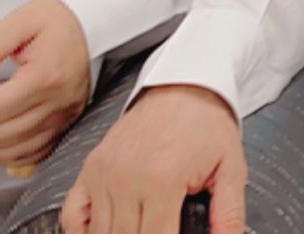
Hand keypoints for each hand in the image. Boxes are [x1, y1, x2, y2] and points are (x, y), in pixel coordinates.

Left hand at [0, 0, 91, 170]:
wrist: (95, 24)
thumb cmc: (54, 20)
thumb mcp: (15, 23)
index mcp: (44, 76)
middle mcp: (58, 102)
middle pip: (5, 136)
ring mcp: (66, 115)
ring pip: (20, 150)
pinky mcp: (70, 122)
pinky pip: (39, 153)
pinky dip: (14, 156)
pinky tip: (1, 146)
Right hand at [63, 84, 245, 233]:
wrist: (183, 85)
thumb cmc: (207, 124)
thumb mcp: (231, 167)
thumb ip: (229, 213)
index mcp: (162, 181)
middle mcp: (126, 180)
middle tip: (161, 230)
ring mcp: (103, 175)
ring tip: (142, 230)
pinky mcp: (90, 169)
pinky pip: (72, 216)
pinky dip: (82, 232)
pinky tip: (103, 233)